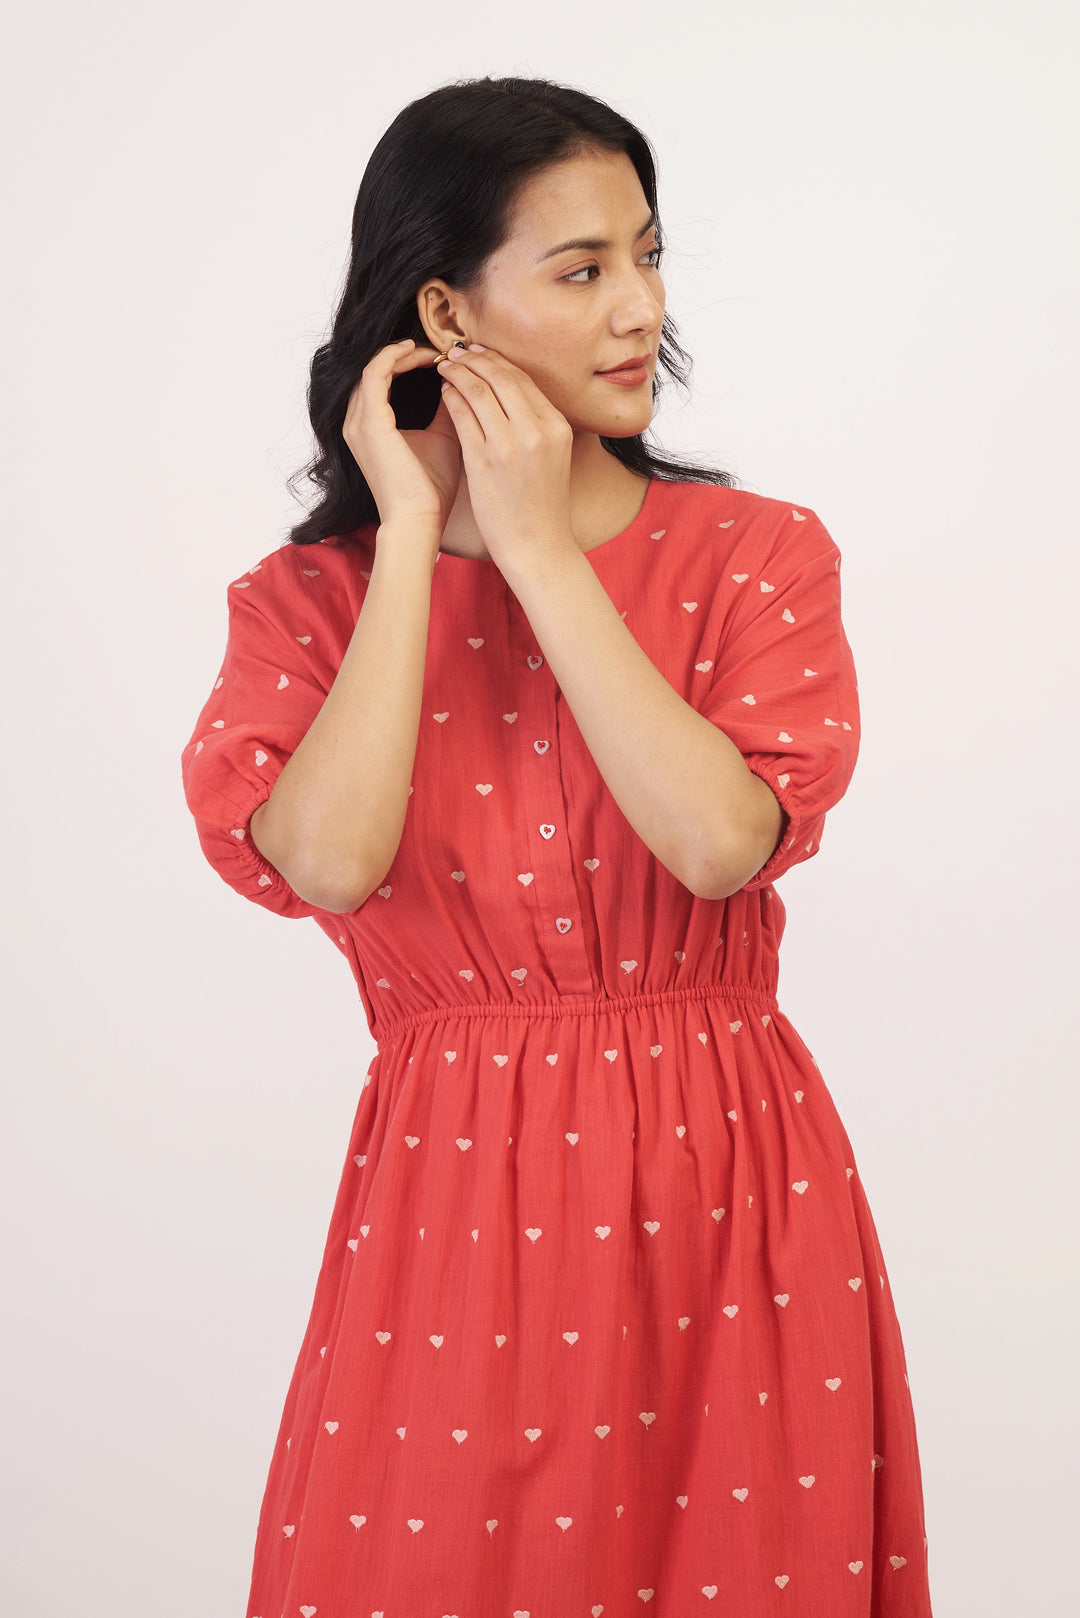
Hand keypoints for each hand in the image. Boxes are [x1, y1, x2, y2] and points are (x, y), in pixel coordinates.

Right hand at [341, 339, 462, 533]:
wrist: (420, 520)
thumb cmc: (431, 490)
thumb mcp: (443, 438)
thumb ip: (448, 410)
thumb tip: (460, 380)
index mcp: (370, 427)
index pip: (381, 379)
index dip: (406, 362)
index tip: (439, 359)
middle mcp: (356, 422)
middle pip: (374, 369)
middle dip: (405, 354)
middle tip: (439, 350)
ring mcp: (358, 422)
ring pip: (373, 366)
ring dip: (403, 353)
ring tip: (433, 350)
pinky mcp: (369, 423)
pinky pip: (375, 373)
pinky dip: (397, 358)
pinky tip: (422, 355)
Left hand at [434, 345, 575, 572]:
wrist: (538, 547)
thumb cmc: (542, 506)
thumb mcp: (553, 457)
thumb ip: (537, 426)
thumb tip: (513, 397)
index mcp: (556, 426)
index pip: (523, 379)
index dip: (497, 360)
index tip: (480, 353)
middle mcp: (536, 430)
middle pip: (501, 376)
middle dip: (475, 358)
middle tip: (457, 351)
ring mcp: (509, 445)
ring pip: (478, 390)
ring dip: (458, 372)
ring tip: (444, 366)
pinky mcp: (484, 461)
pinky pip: (462, 416)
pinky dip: (451, 398)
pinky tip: (443, 392)